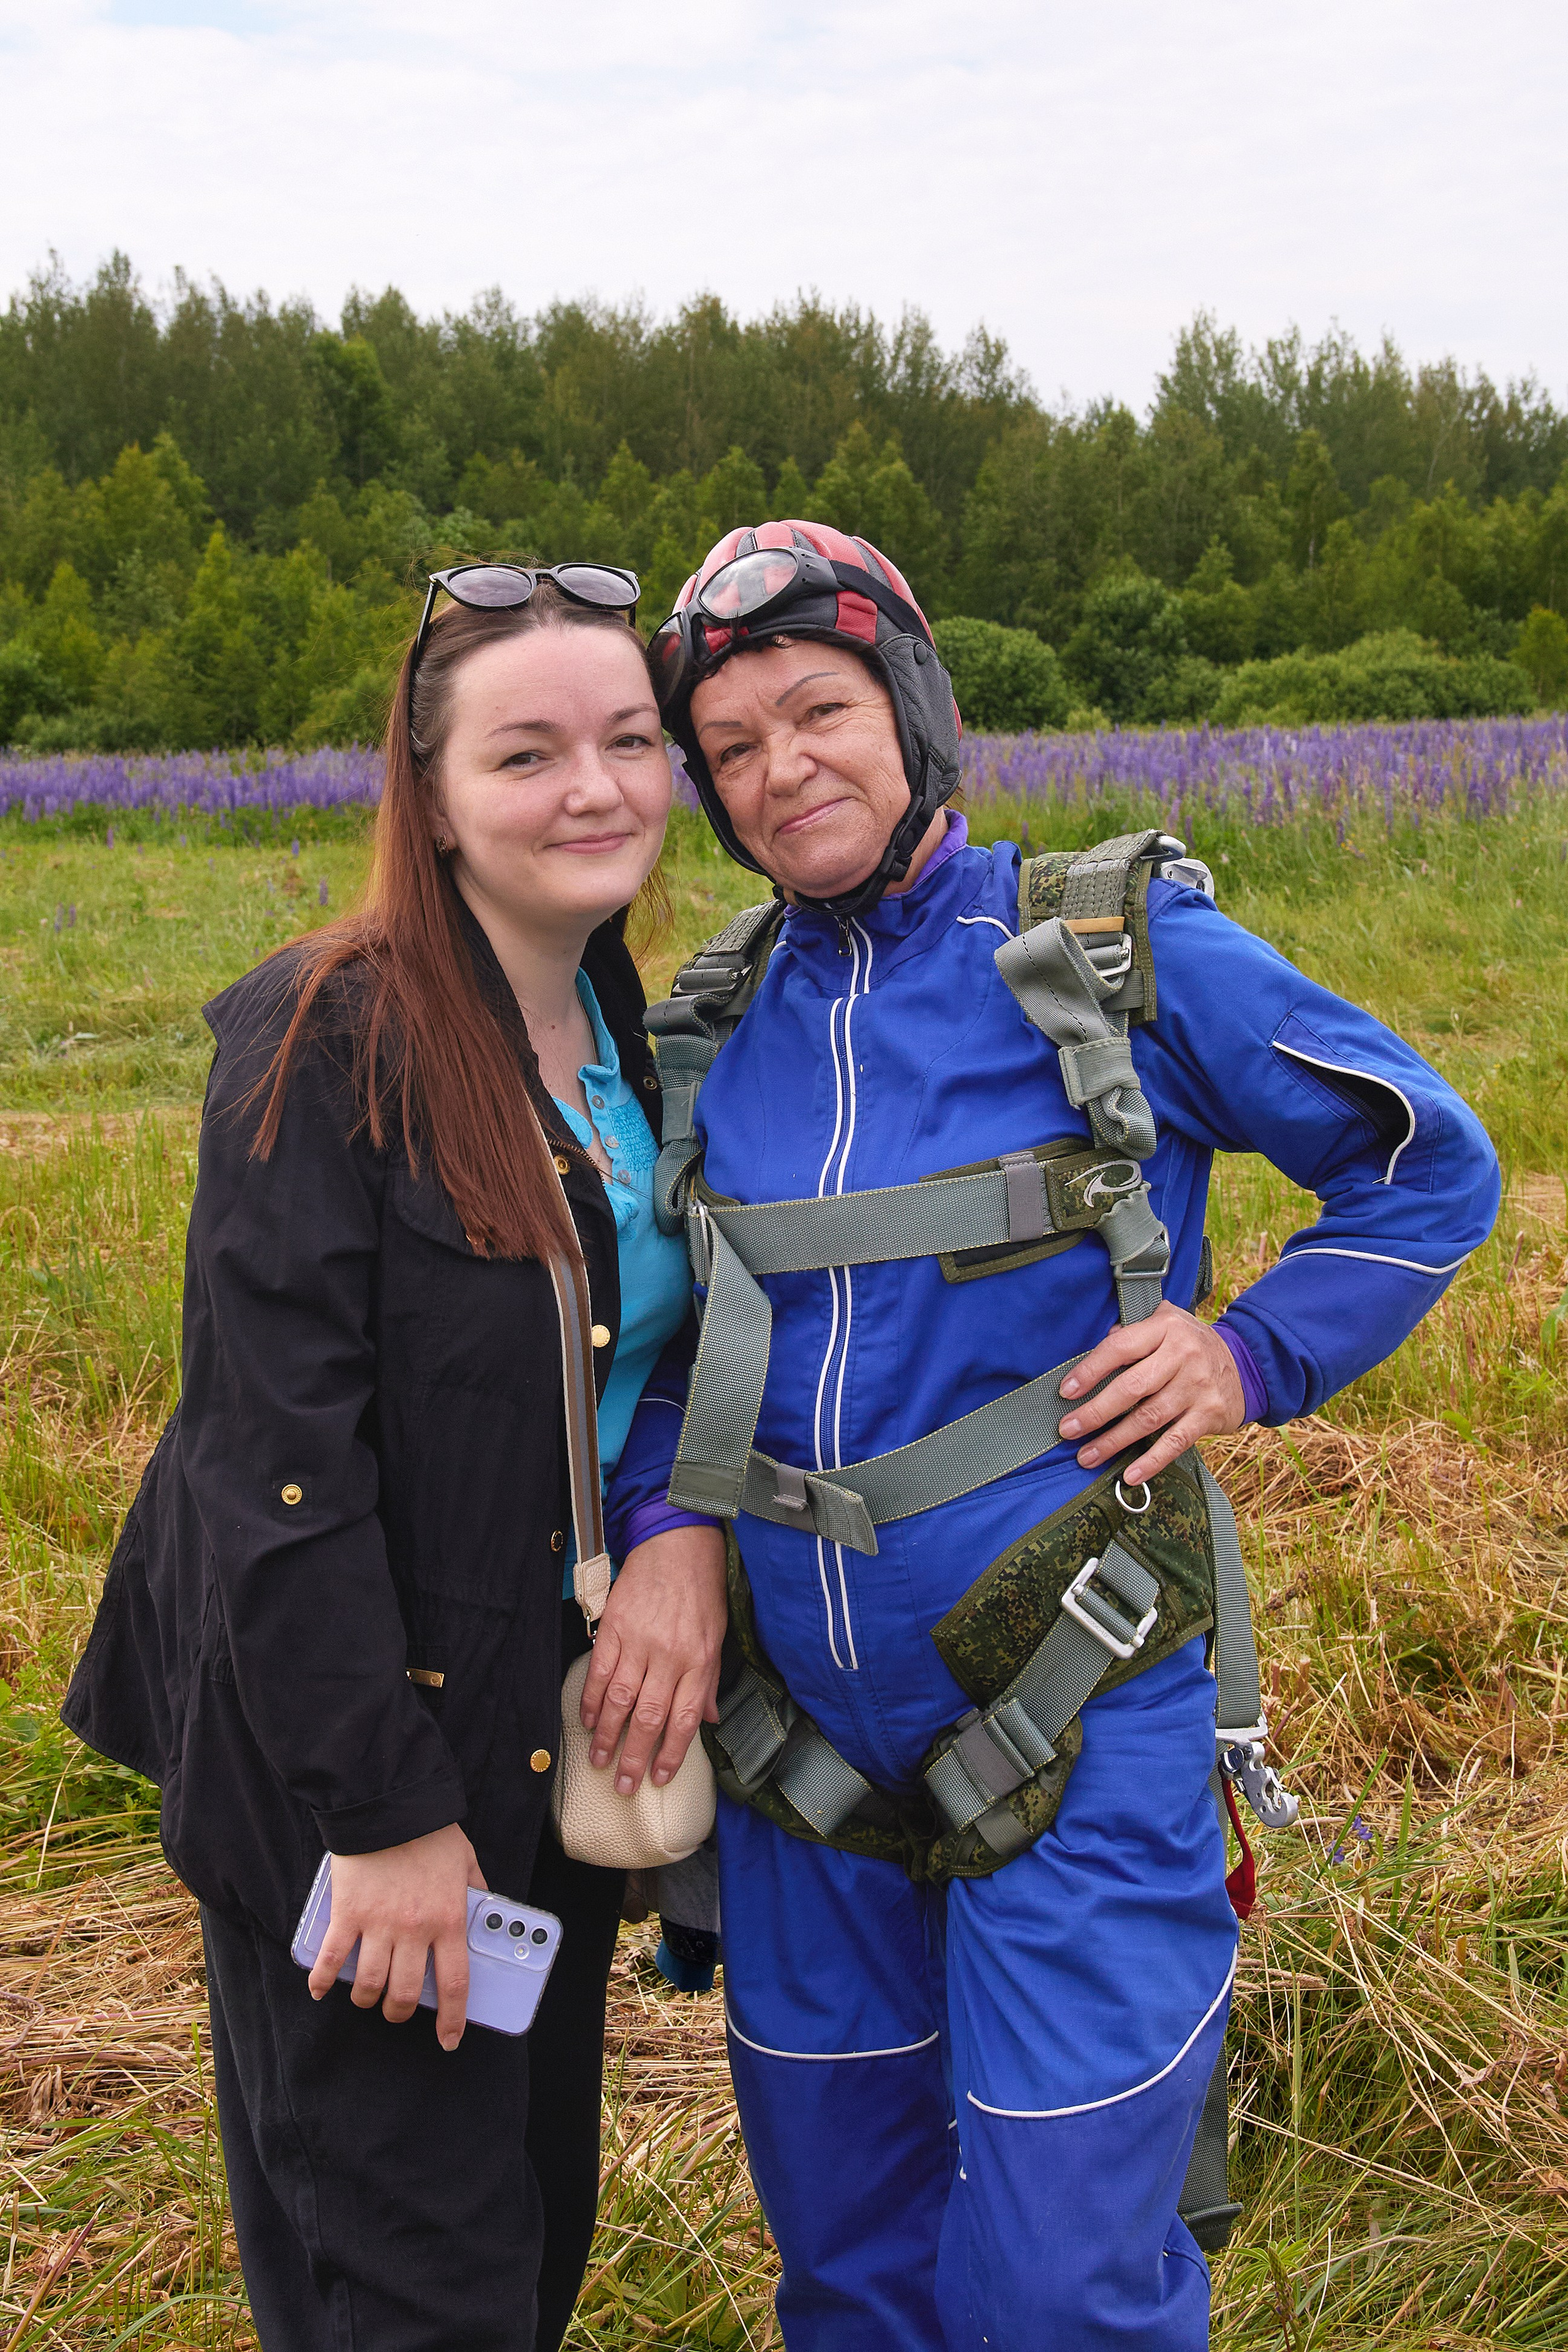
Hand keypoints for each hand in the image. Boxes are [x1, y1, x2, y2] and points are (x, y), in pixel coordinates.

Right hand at [308, 1823, 486, 2050]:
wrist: (389, 1805)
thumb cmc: (430, 1833)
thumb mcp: (466, 1862)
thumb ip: (476, 1891)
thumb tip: (485, 1913)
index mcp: (448, 1919)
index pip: (454, 1983)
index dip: (452, 2018)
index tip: (448, 2040)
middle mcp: (414, 1930)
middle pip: (405, 1992)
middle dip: (399, 2012)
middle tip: (397, 2010)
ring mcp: (378, 1925)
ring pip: (370, 1984)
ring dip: (367, 1999)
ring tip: (368, 1997)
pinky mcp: (347, 1914)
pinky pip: (332, 1958)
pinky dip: (323, 1980)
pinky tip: (321, 1990)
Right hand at [578, 1526, 726, 1794]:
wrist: (678, 1543)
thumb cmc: (702, 1590)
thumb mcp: (718, 1636)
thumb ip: (709, 1681)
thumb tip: (707, 1721)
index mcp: (699, 1661)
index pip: (684, 1719)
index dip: (670, 1754)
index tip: (658, 1778)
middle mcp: (670, 1656)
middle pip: (648, 1717)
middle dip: (634, 1757)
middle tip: (624, 1785)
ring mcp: (639, 1641)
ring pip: (619, 1700)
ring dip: (608, 1736)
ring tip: (600, 1761)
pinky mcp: (614, 1627)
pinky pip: (599, 1671)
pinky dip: (592, 1699)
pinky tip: (589, 1720)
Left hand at [1058, 1302, 1245, 1487]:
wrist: (1246, 1363)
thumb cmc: (1190, 1344)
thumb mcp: (1166, 1322)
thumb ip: (1132, 1332)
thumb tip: (1095, 1353)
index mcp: (1166, 1328)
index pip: (1121, 1347)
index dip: (1091, 1370)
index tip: (1066, 1391)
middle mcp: (1183, 1356)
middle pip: (1132, 1387)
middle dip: (1096, 1412)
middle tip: (1068, 1429)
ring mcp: (1197, 1387)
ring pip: (1149, 1418)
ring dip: (1114, 1441)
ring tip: (1087, 1456)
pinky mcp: (1208, 1415)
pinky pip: (1175, 1442)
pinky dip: (1151, 1461)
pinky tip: (1129, 1475)